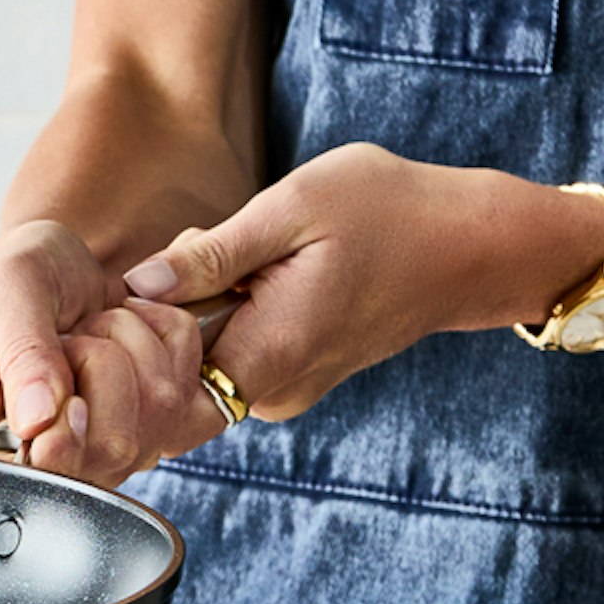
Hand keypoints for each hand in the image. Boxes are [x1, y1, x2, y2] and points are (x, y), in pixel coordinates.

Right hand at [0, 224, 223, 483]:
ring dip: (134, 351)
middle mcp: (30, 455)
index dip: (54, 447)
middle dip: (101, 367)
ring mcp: (92, 454)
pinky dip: (170, 347)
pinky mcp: (144, 437)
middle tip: (71, 335)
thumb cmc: (21, 275)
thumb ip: (21, 351)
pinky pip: (186, 402)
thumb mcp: (4, 287)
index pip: (9, 480)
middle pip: (101, 454)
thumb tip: (36, 420)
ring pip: (151, 427)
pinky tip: (131, 333)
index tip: (66, 397)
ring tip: (95, 328)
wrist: (64, 267)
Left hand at [121, 143, 603, 419]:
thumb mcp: (290, 211)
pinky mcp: (290, 377)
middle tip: (208, 246)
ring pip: (199, 354)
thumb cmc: (386, 213)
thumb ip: (209, 256)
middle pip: (171, 365)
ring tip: (246, 257)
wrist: (469, 245)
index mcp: (267, 356)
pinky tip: (255, 272)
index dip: (135, 331)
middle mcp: (271, 392)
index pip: (157, 378)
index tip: (151, 277)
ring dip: (198, 303)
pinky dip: (225, 311)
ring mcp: (283, 390)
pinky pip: (229, 352)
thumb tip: (136, 286)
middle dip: (166, 306)